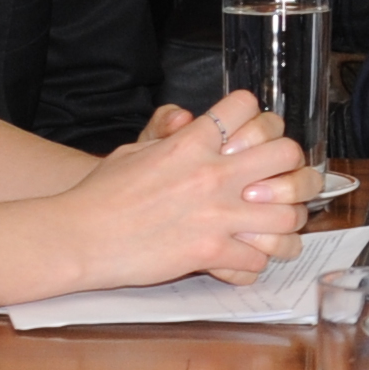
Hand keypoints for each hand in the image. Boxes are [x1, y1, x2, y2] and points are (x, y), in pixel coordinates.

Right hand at [60, 86, 307, 286]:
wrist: (78, 236)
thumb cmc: (101, 193)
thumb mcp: (135, 150)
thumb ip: (169, 135)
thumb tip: (186, 121)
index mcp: (192, 143)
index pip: (248, 108)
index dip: (256, 117)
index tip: (255, 133)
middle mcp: (212, 174)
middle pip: (286, 154)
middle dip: (290, 165)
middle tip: (282, 178)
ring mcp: (216, 215)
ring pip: (288, 212)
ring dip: (288, 220)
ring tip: (279, 225)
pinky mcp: (210, 252)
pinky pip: (258, 258)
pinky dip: (257, 261)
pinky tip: (249, 257)